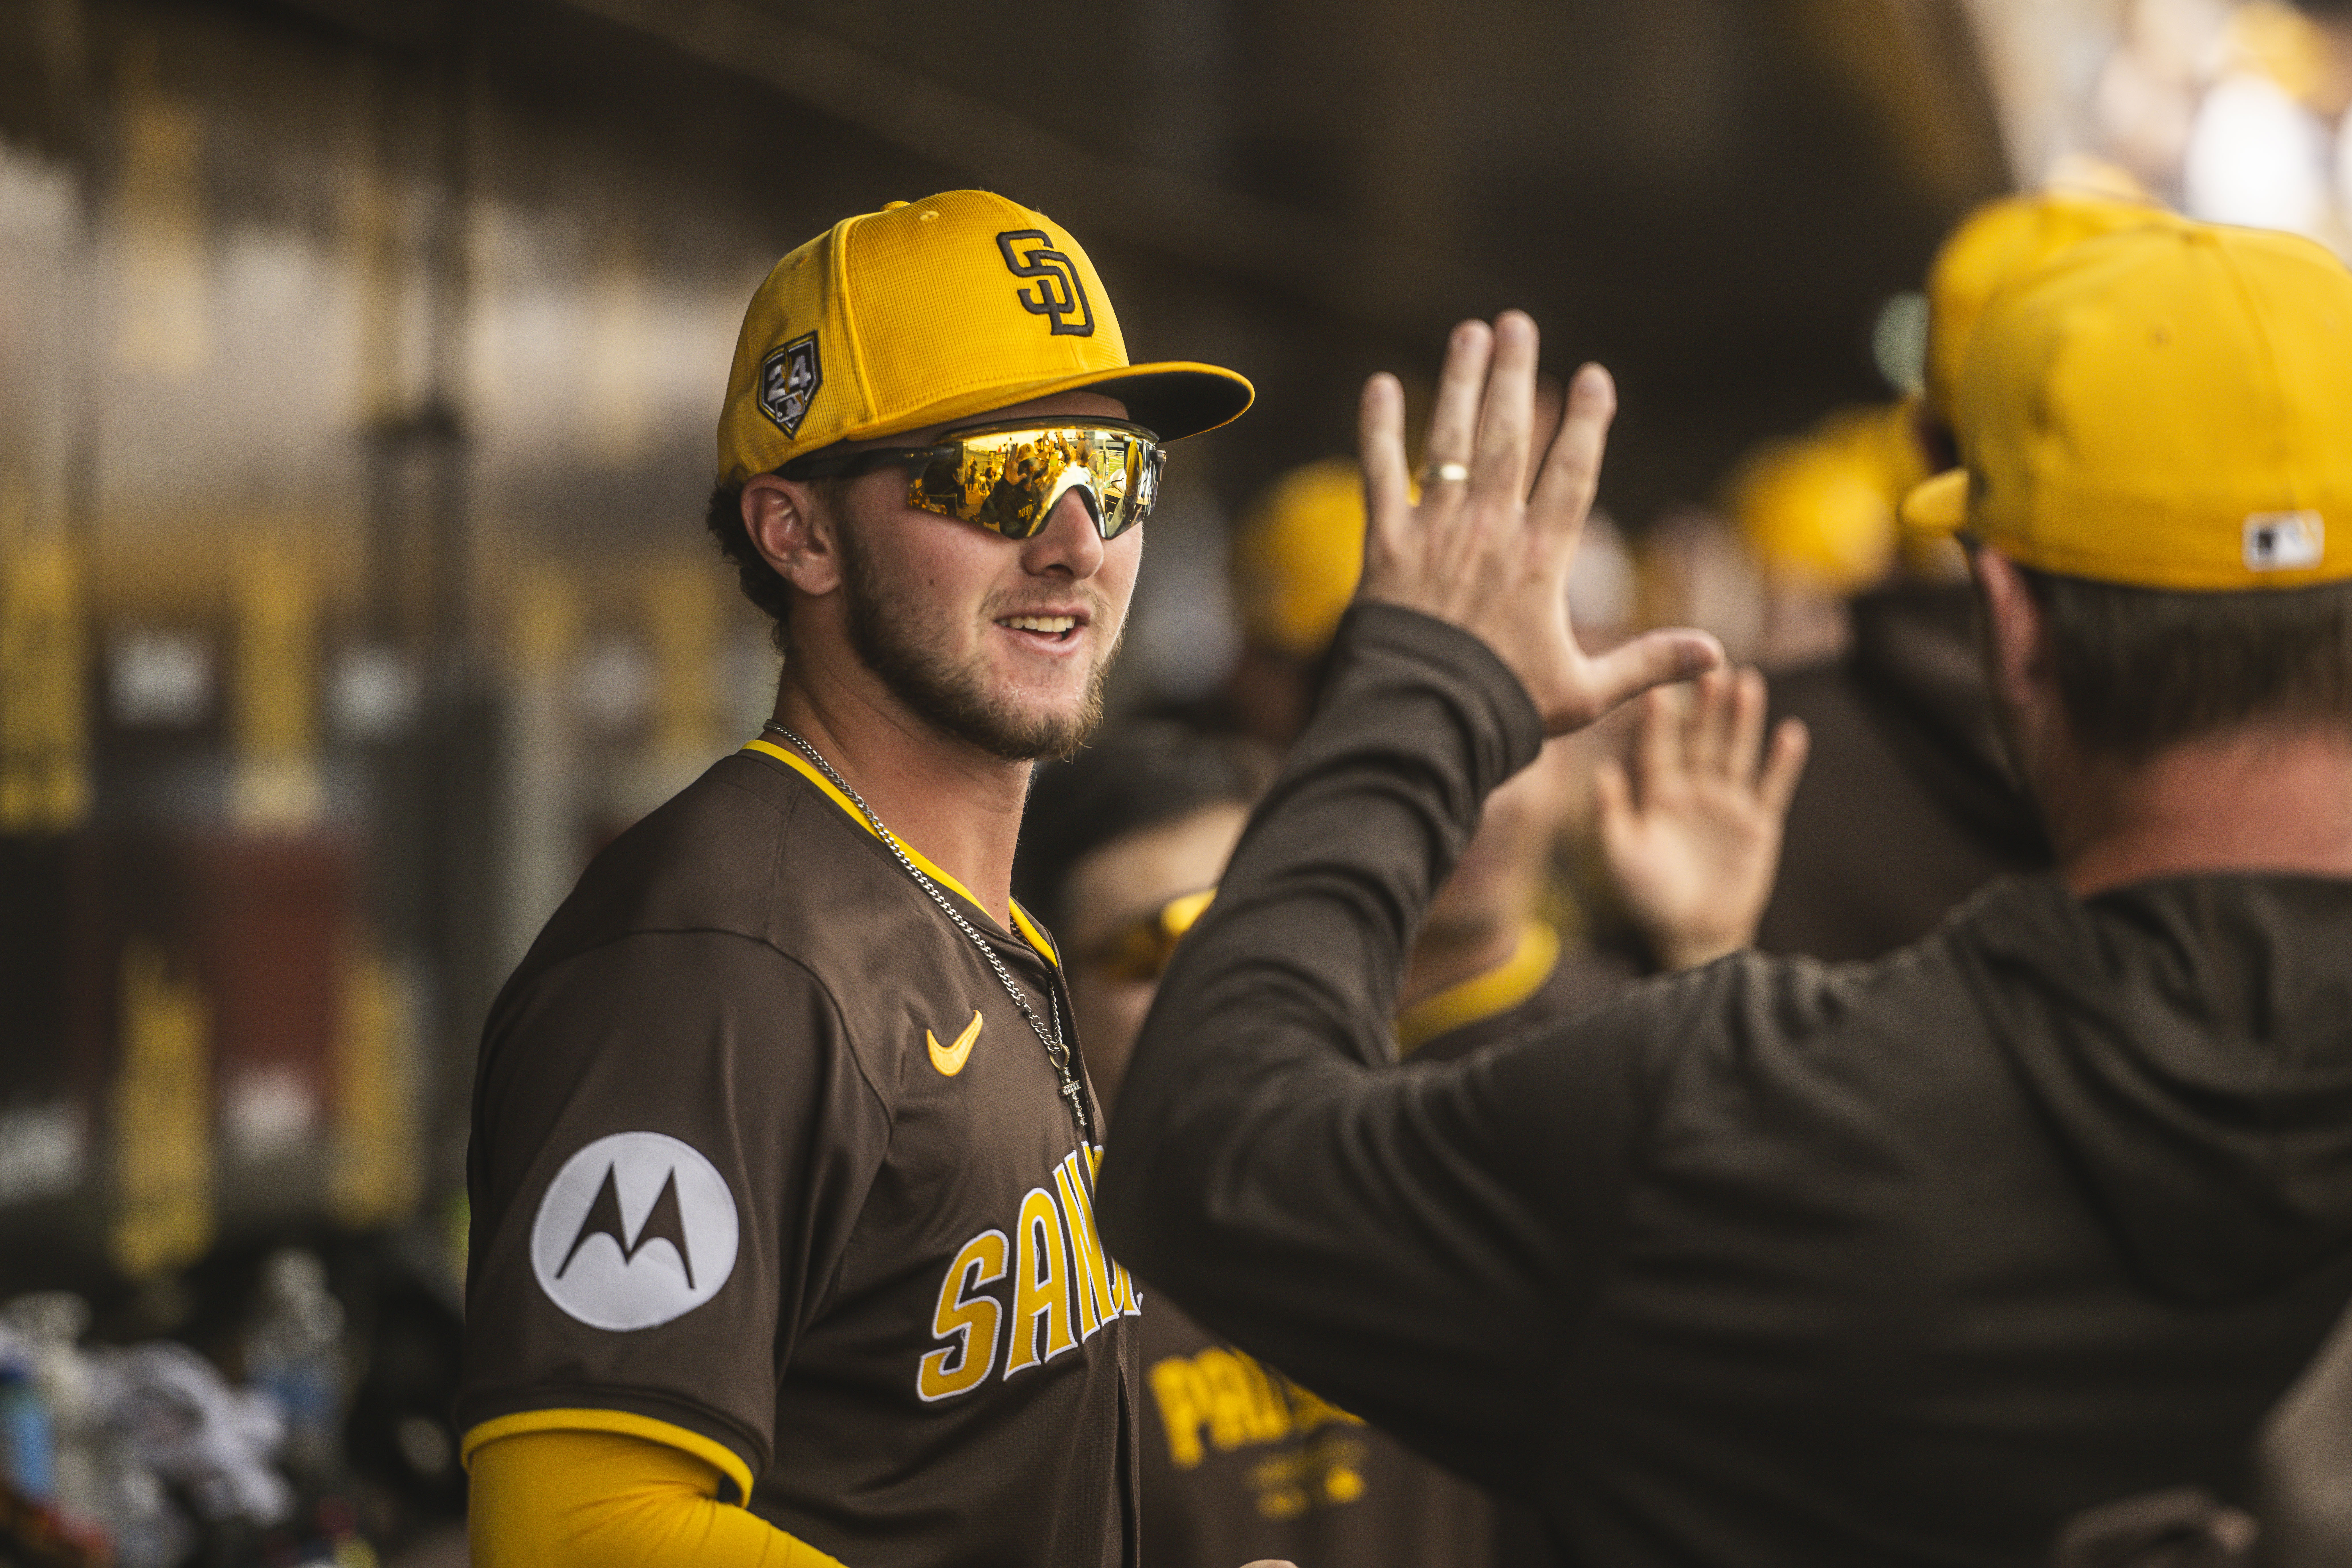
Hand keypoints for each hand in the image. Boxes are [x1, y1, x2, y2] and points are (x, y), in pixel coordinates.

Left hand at [1357, 312, 1721, 734]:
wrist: (1423, 726)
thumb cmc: (1505, 710)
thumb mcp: (1585, 693)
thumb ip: (1648, 664)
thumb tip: (1717, 655)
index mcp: (1540, 560)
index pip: (1572, 473)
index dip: (1586, 422)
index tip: (1594, 376)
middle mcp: (1489, 532)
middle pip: (1507, 436)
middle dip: (1513, 375)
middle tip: (1516, 323)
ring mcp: (1435, 534)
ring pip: (1449, 442)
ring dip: (1458, 383)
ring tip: (1469, 333)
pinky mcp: (1386, 546)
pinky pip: (1380, 475)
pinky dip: (1378, 429)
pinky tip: (1379, 384)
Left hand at [1594, 666, 1808, 969]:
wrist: (1690, 933)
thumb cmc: (1649, 896)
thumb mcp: (1623, 855)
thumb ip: (1614, 813)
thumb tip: (1600, 770)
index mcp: (1659, 794)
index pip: (1659, 749)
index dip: (1659, 720)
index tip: (1658, 686)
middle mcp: (1694, 790)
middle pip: (1702, 739)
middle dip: (1707, 705)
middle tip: (1712, 665)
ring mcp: (1727, 804)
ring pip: (1736, 752)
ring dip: (1743, 719)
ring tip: (1748, 682)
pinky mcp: (1758, 823)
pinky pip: (1771, 787)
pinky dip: (1782, 762)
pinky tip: (1790, 730)